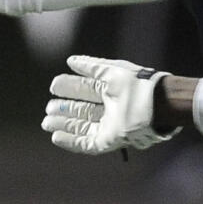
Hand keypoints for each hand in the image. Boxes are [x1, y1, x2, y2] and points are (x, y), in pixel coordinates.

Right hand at [41, 55, 181, 155]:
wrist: (155, 104)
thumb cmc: (135, 84)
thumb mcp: (111, 70)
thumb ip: (90, 66)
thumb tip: (70, 61)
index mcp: (110, 90)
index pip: (85, 89)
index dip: (68, 87)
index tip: (53, 86)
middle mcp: (108, 108)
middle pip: (81, 109)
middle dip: (63, 108)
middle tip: (48, 107)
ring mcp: (108, 126)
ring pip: (81, 126)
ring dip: (63, 124)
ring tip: (46, 122)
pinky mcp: (109, 140)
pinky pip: (86, 143)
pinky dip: (71, 141)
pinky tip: (56, 137)